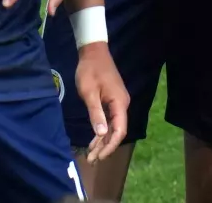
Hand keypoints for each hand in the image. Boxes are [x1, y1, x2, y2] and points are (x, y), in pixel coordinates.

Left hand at [75, 43, 129, 162]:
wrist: (93, 52)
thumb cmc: (90, 71)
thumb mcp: (89, 92)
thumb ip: (96, 113)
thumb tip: (102, 134)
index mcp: (119, 102)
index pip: (119, 130)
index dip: (110, 145)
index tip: (99, 156)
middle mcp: (123, 104)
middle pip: (117, 130)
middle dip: (105, 146)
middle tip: (92, 159)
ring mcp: (119, 102)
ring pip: (114, 126)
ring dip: (103, 140)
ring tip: (92, 154)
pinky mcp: (113, 100)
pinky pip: (111, 119)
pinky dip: (103, 131)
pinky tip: (95, 140)